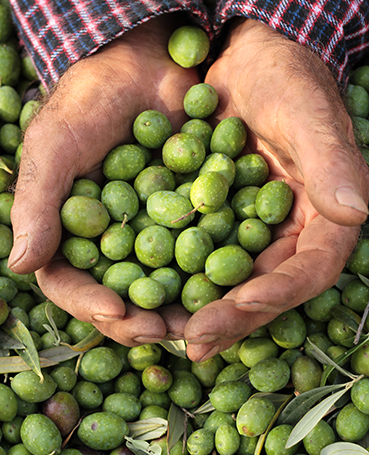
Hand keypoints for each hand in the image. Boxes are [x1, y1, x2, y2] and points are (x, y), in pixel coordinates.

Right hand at [9, 15, 196, 345]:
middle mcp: (109, 238)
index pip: (71, 282)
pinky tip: (224, 288)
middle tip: (163, 334)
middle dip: (137, 318)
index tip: (118, 315)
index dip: (90, 304)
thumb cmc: (91, 100)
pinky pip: (196, 251)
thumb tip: (20, 266)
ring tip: (195, 324)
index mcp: (70, 230)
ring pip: (159, 281)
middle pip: (118, 292)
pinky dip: (207, 272)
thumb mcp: (55, 145)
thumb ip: (37, 203)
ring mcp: (149, 230)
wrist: (145, 66)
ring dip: (175, 307)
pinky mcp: (186, 216)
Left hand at [184, 19, 368, 361]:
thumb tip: (355, 211)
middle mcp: (287, 232)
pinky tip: (150, 294)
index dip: (282, 291)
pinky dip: (177, 277)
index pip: (310, 267)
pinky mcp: (217, 219)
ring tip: (165, 332)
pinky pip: (198, 255)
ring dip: (200, 310)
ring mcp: (250, 230)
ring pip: (229, 282)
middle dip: (231, 317)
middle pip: (265, 288)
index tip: (244, 303)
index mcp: (321, 217)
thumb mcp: (307, 111)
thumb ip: (331, 160)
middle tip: (194, 341)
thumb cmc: (282, 77)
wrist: (241, 62)